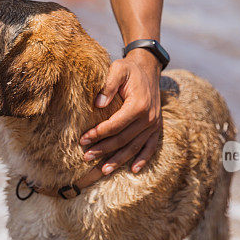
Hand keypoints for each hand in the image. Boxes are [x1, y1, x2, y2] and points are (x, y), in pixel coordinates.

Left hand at [80, 48, 161, 173]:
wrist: (149, 68)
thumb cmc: (130, 70)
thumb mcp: (118, 69)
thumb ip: (109, 85)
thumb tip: (98, 103)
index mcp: (139, 105)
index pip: (115, 125)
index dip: (98, 134)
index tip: (83, 139)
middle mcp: (149, 118)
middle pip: (123, 139)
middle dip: (104, 150)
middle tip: (86, 157)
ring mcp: (154, 124)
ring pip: (134, 147)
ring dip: (119, 160)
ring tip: (103, 170)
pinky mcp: (156, 127)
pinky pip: (150, 147)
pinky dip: (143, 159)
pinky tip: (133, 170)